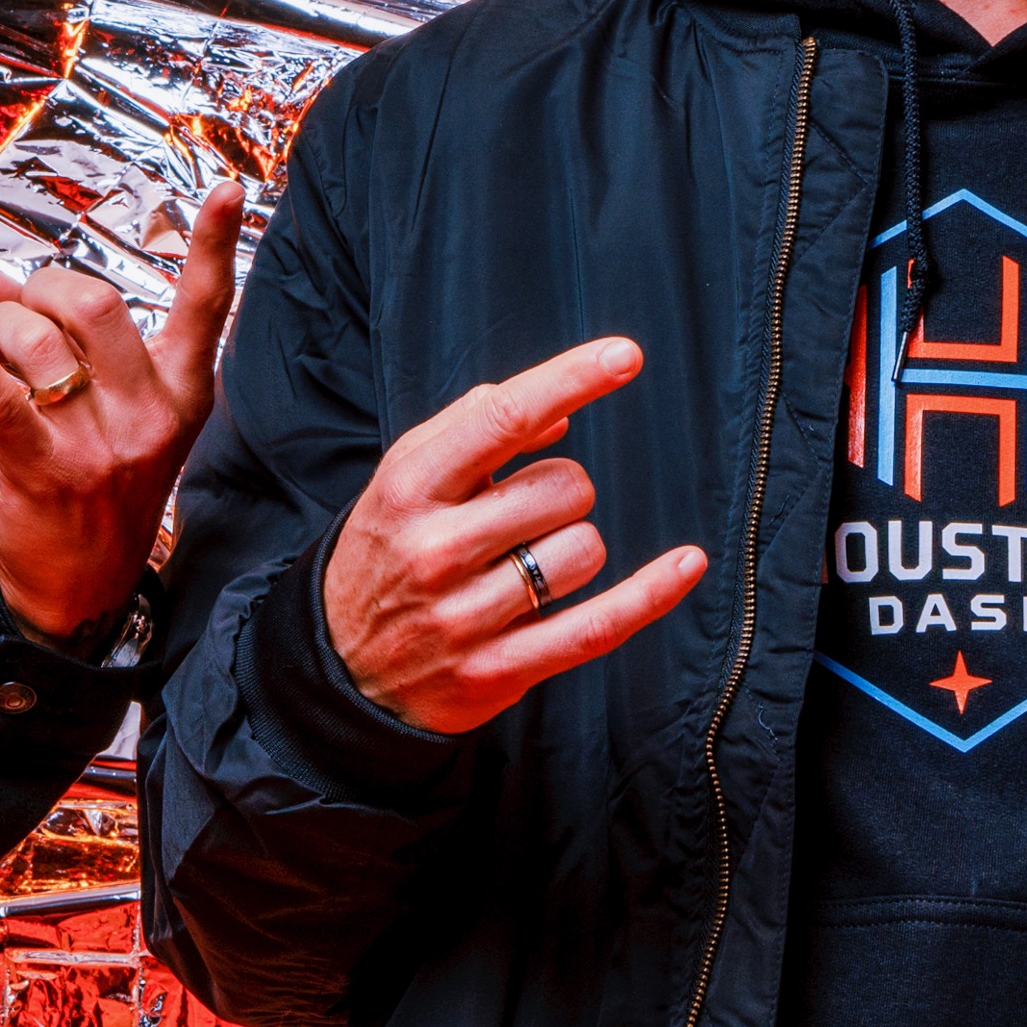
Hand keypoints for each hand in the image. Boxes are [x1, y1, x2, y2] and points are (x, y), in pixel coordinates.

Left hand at [0, 179, 249, 645]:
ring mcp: (102, 447)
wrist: (80, 592)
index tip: (226, 187)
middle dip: (41, 288)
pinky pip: (2, 396)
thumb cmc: (94, 490)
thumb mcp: (121, 419)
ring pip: (41, 341)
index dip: (215, 245)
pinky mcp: (49, 471)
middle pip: (96, 303)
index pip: (207, 308)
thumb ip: (72, 346)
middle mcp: (151, 417)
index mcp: (183, 397)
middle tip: (12, 304)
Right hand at [323, 337, 706, 733]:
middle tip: (524, 517)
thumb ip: (473, 430)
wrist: (338, 666)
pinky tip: (688, 563)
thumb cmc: (389, 551)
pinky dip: (651, 593)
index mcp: (411, 487)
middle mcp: (434, 548)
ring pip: (583, 552)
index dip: (569, 378)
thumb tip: (560, 411)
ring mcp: (464, 615)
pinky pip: (597, 625)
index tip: (625, 355)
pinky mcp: (496, 671)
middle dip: (564, 493)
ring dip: (575, 551)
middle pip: (564, 488)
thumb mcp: (407, 477)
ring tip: (528, 567)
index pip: (501, 417)